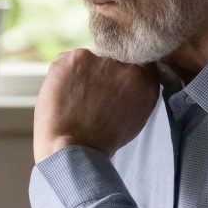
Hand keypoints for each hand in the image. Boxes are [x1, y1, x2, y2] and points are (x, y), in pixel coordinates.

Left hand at [33, 49, 158, 162]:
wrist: (74, 150)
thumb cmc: (102, 140)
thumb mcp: (136, 116)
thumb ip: (138, 90)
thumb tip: (130, 73)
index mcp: (144, 80)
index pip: (137, 61)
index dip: (122, 71)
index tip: (111, 82)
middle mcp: (127, 65)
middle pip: (112, 57)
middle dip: (101, 73)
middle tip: (90, 97)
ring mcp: (100, 58)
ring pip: (88, 58)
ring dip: (82, 74)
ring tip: (76, 100)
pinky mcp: (75, 58)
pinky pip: (67, 60)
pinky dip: (63, 75)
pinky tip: (64, 95)